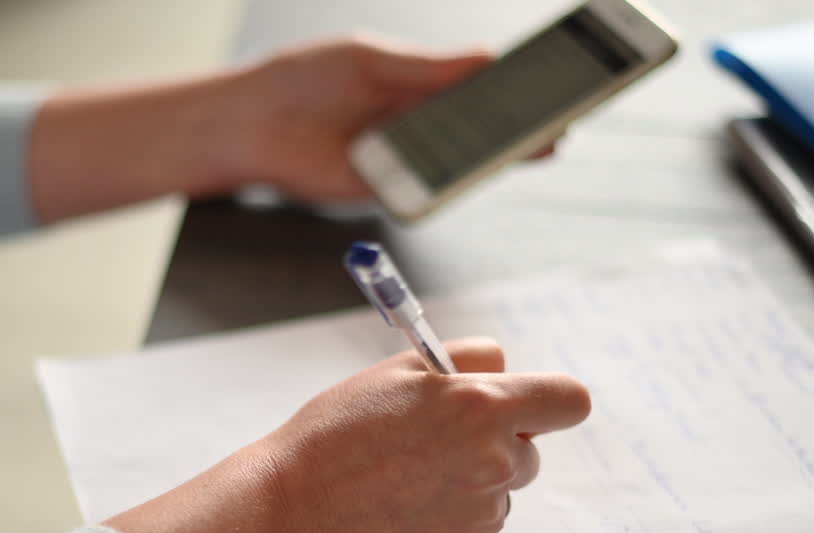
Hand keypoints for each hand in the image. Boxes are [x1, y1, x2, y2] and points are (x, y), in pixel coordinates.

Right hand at [107, 337, 588, 532]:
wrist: (299, 509)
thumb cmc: (340, 431)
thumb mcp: (400, 369)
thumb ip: (466, 360)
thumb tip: (506, 367)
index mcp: (482, 406)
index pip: (569, 400)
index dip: (552, 399)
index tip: (531, 403)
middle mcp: (494, 459)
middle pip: (532, 445)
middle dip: (499, 437)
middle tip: (437, 436)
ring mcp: (484, 507)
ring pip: (505, 481)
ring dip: (477, 473)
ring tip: (414, 469)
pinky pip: (483, 516)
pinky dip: (457, 507)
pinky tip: (408, 500)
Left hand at [227, 35, 551, 201]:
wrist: (248, 123)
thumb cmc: (300, 81)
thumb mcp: (370, 60)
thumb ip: (428, 68)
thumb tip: (488, 59)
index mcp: (418, 85)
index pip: (482, 85)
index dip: (520, 85)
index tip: (561, 77)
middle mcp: (417, 125)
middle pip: (483, 128)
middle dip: (525, 122)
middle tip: (565, 114)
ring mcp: (405, 160)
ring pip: (463, 161)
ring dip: (501, 153)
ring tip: (541, 138)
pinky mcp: (388, 191)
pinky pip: (431, 188)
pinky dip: (458, 180)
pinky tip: (486, 166)